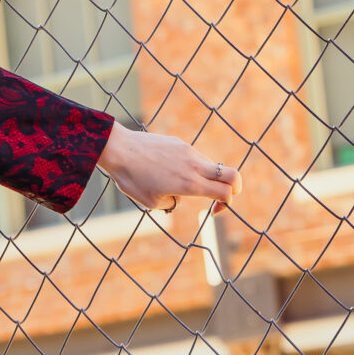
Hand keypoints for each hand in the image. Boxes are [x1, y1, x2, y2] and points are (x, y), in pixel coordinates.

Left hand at [99, 123, 241, 214]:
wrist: (118, 149)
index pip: (226, 192)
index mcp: (190, 184)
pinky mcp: (180, 143)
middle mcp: (194, 166)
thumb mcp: (151, 202)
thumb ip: (171, 202)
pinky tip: (170, 171)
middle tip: (221, 196)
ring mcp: (189, 151)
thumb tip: (177, 197)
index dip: (227, 204)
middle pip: (233, 175)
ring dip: (208, 178)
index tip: (213, 210)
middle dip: (235, 188)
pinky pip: (195, 157)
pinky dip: (193, 167)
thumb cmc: (131, 178)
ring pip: (212, 166)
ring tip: (180, 185)